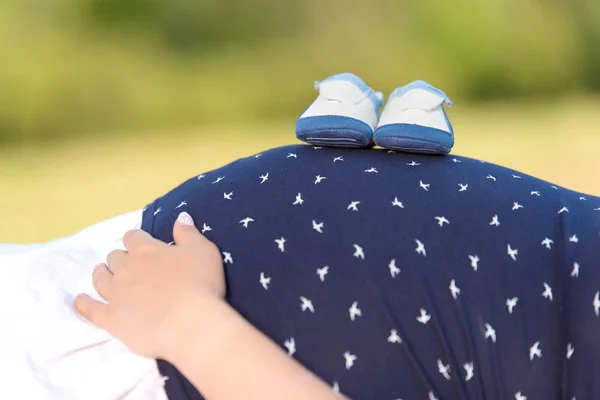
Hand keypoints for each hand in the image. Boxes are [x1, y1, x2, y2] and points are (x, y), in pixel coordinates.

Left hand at [74, 211, 225, 359]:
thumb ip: (188, 233)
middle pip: (115, 258)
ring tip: (101, 273)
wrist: (191, 324)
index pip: (133, 237)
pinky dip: (84, 304)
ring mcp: (115, 294)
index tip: (140, 244)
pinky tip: (79, 300)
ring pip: (101, 280)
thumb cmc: (201, 284)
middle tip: (127, 264)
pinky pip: (91, 310)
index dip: (136, 240)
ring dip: (101, 274)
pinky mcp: (111, 319)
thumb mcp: (204, 251)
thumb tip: (179, 217)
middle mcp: (125, 269)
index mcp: (146, 250)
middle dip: (119, 259)